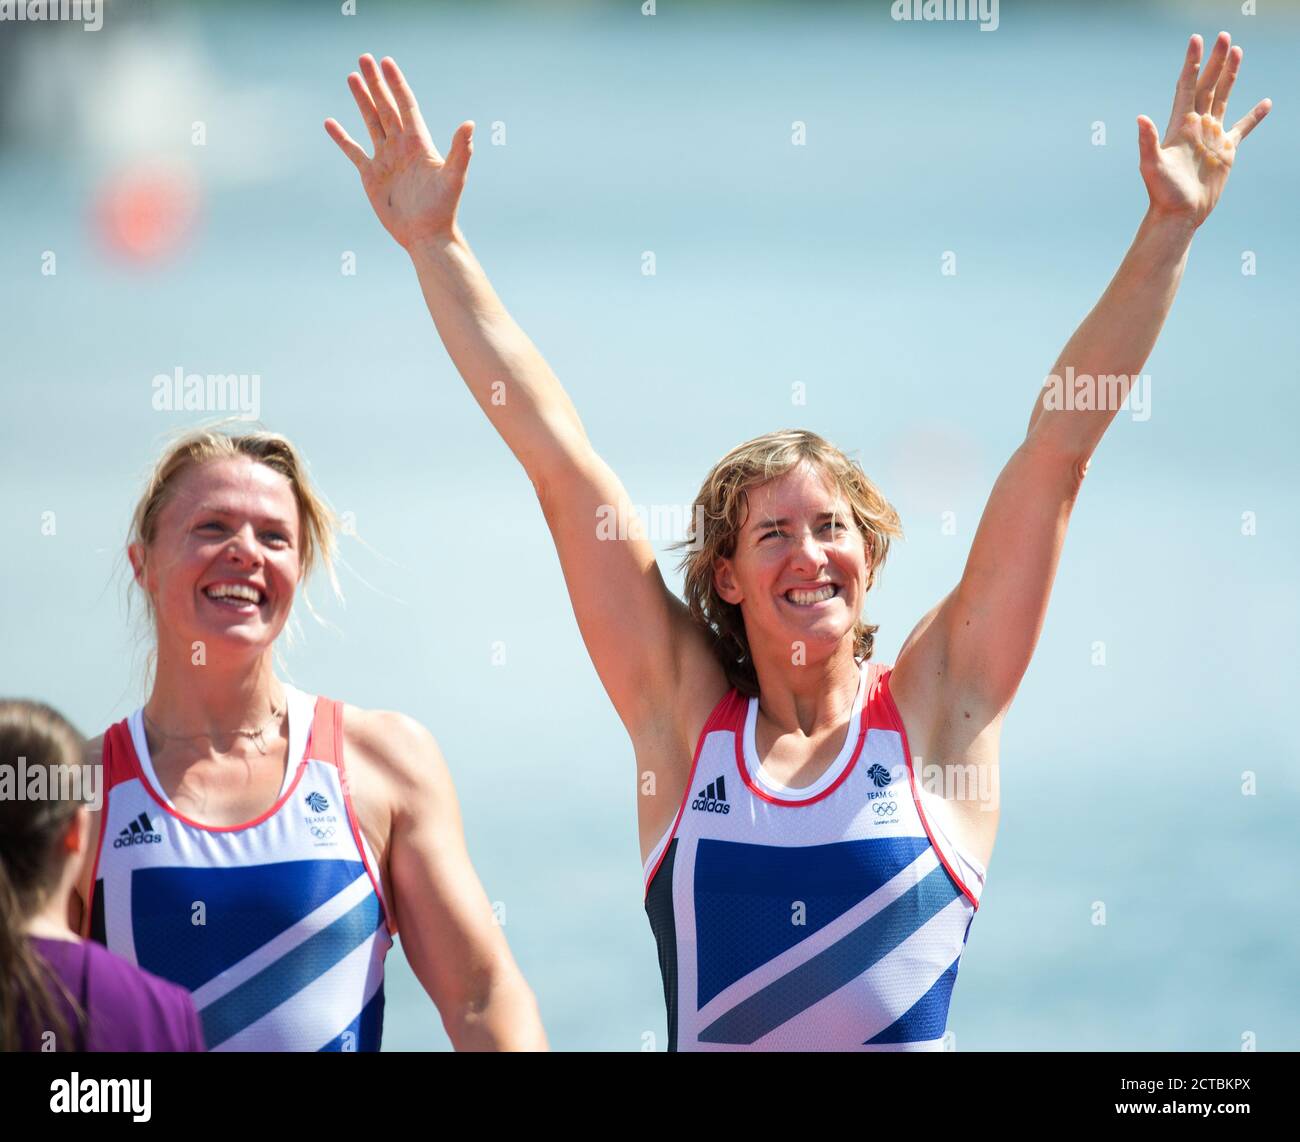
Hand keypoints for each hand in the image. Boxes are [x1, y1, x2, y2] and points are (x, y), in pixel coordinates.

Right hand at [325, 55, 472, 248]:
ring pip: (371, 122)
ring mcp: (386, 159)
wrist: (426, 236)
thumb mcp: (454, 178)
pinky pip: (354, 151)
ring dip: (362, 100)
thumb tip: (470, 124)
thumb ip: (461, 150)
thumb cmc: (443, 209)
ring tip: (352, 77)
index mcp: (419, 143)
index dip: (396, 84)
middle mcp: (401, 147)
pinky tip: (330, 123)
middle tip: (364, 58)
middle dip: (375, 83)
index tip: (386, 62)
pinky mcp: (372, 176)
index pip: (406, 105)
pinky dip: (342, 137)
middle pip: (386, 107)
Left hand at [1138, 32, 1269, 228]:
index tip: (1196, 40)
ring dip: (1231, 76)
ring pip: (1224, 98)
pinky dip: (1254, 116)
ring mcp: (1212, 136)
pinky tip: (1265, 103)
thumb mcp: (1152, 165)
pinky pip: (1243, 128)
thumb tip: (1140, 118)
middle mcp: (1196, 126)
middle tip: (1225, 37)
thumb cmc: (1163, 192)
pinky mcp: (1226, 151)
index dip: (1192, 63)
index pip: (1187, 86)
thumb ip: (1148, 141)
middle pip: (1208, 85)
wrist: (1179, 214)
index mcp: (1179, 125)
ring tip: (1238, 52)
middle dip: (1216, 61)